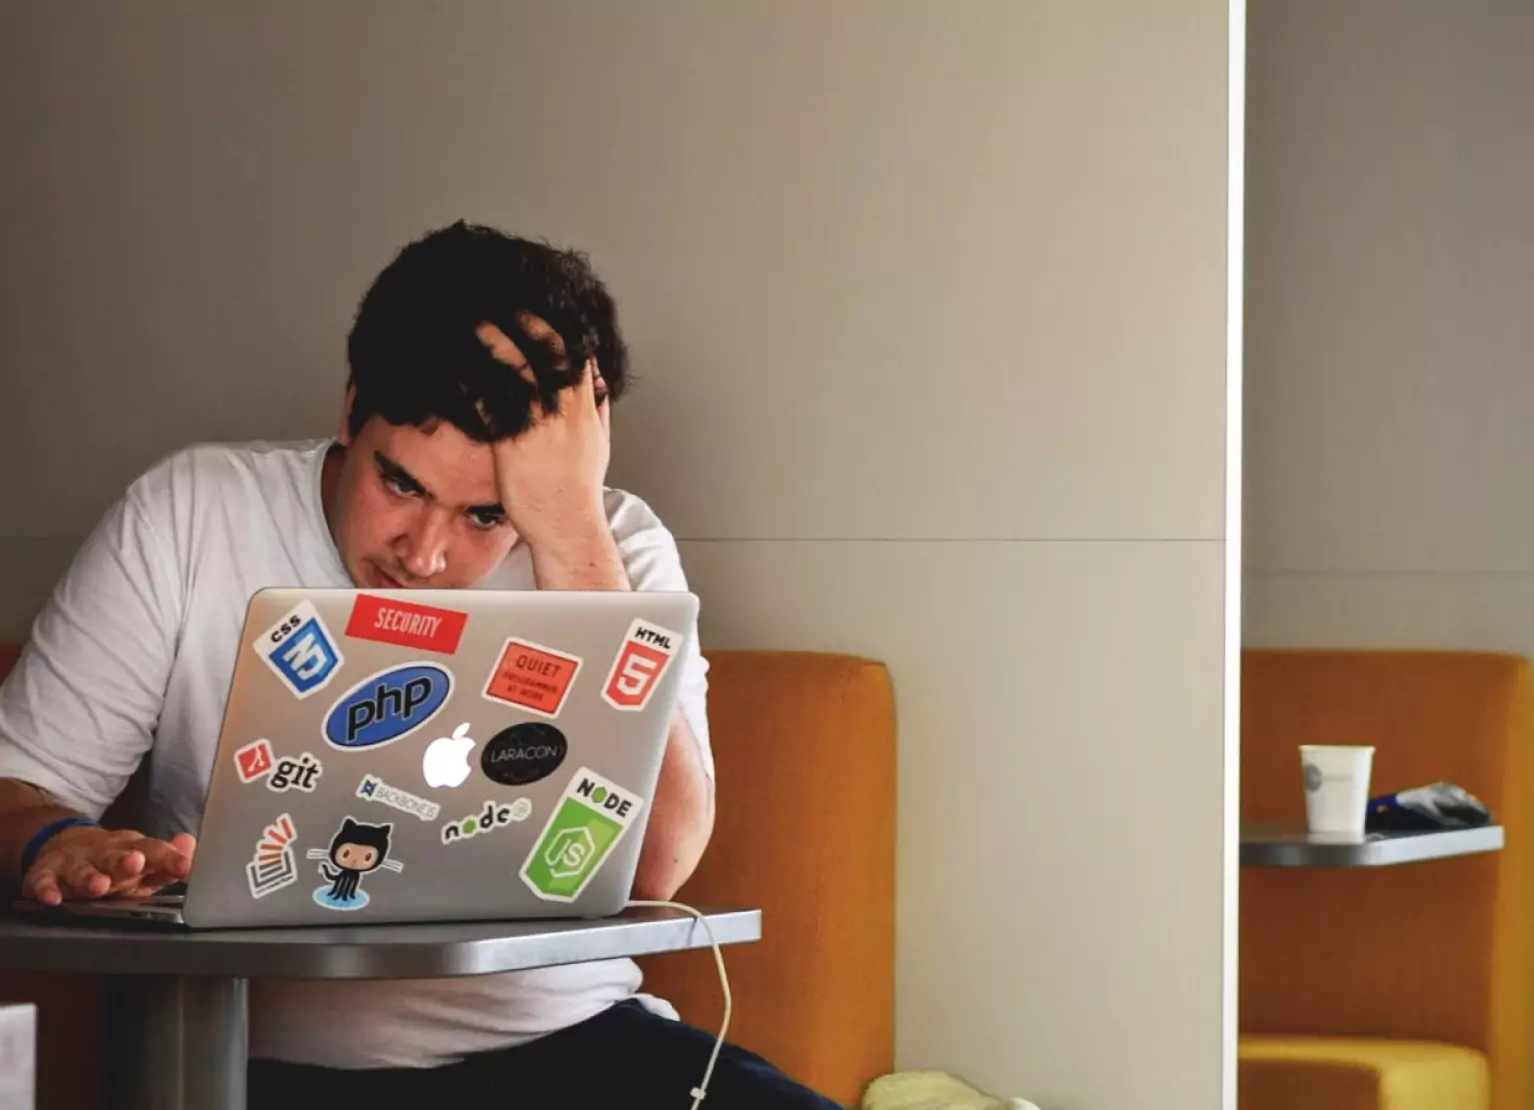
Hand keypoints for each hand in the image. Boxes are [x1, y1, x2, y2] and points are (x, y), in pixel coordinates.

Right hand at [22, 824, 195, 905]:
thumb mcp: (141, 857)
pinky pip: (42, 882)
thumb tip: (191, 845)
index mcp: (130, 849)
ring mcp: (73, 863)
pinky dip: (45, 889)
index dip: (169, 858)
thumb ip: (166, 859)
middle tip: (136, 863)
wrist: (63, 843)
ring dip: (89, 877)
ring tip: (99, 886)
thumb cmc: (113, 859)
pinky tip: (52, 899)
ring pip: (81, 869)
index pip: (153, 851)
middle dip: (125, 861)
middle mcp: (103, 853)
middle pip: (116, 856)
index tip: (185, 866)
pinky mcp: (44, 873)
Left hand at [476, 317, 611, 549]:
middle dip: (529, 324)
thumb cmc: (579, 490)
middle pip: (549, 353)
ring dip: (497, 342)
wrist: (567, 524)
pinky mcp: (513, 443)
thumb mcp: (599, 443)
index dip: (559, 329)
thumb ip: (597, 409)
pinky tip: (461, 368)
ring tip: (477, 322)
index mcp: (585, 409)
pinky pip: (494, 403)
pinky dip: (477, 382)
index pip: (577, 356)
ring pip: (520, 370)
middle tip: (507, 303)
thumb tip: (598, 384)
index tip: (542, 310)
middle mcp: (564, 411)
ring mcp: (539, 425)